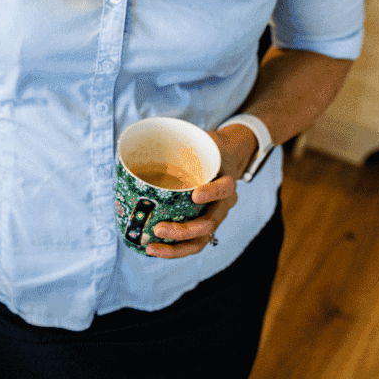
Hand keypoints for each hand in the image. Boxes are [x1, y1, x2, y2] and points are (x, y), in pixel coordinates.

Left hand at [144, 124, 258, 258]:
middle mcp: (223, 205)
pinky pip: (191, 243)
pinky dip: (173, 249)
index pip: (224, 188)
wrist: (227, 159)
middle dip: (184, 230)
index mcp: (227, 182)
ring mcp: (213, 218)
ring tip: (151, 248)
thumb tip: (157, 129)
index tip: (196, 193)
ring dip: (176, 248)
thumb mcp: (206, 139)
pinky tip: (151, 249)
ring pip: (200, 241)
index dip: (212, 192)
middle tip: (159, 228)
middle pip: (209, 224)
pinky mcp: (202, 226)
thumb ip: (191, 139)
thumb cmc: (212, 149)